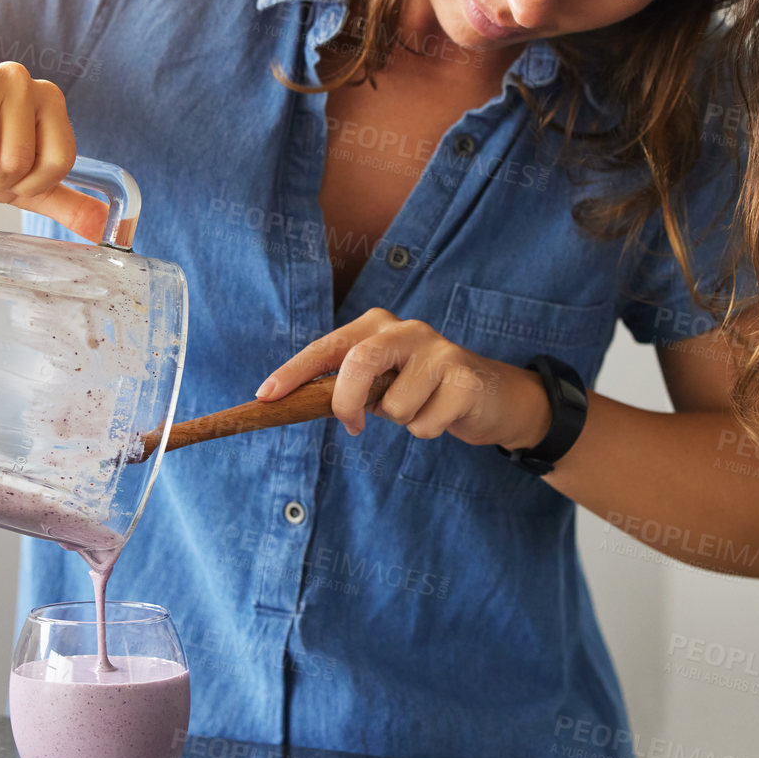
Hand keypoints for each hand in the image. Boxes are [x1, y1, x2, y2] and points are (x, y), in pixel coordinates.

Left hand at [253, 307, 552, 449]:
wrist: (493, 395)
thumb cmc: (422, 388)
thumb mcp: (381, 381)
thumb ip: (347, 385)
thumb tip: (297, 403)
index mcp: (377, 326)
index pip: (327, 346)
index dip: (294, 371)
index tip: (265, 396)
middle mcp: (406, 330)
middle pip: (359, 361)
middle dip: (347, 401)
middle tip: (352, 426)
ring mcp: (439, 351)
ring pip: (394, 406)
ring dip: (401, 422)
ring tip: (421, 407)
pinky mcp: (465, 379)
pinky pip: (424, 424)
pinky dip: (427, 431)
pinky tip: (443, 414)